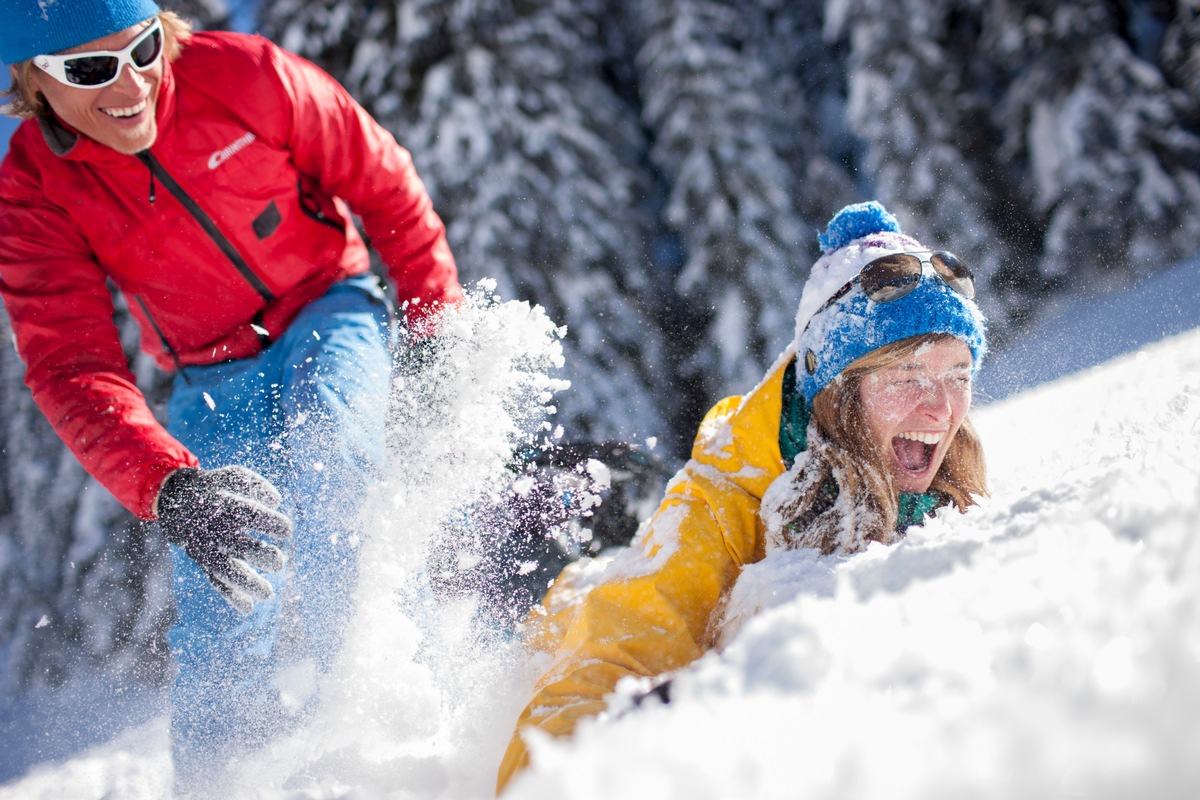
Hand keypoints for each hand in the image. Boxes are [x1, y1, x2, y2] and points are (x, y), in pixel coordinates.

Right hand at [156, 466, 293, 613]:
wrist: (174, 498)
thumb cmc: (216, 486)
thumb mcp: (234, 475)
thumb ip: (257, 486)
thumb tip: (276, 501)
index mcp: (224, 503)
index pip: (248, 513)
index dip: (268, 522)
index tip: (287, 530)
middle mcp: (214, 528)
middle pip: (235, 544)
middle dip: (257, 555)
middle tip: (280, 563)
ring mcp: (205, 546)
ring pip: (224, 568)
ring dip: (245, 582)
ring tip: (268, 594)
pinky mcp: (202, 560)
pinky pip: (214, 579)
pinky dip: (230, 594)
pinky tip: (248, 608)